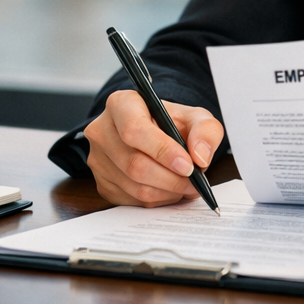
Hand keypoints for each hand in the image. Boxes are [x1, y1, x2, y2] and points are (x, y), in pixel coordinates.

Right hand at [83, 90, 224, 206]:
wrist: (157, 133)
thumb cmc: (172, 122)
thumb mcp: (195, 116)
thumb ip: (205, 130)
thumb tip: (200, 157)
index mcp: (121, 104)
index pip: (135, 130)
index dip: (163, 151)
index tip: (188, 165)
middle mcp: (102, 131)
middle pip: (134, 164)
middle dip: (171, 178)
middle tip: (194, 182)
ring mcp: (98, 159)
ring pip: (133, 186)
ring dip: (166, 192)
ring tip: (187, 186)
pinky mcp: (102, 183)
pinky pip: (131, 200)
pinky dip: (157, 199)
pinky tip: (170, 189)